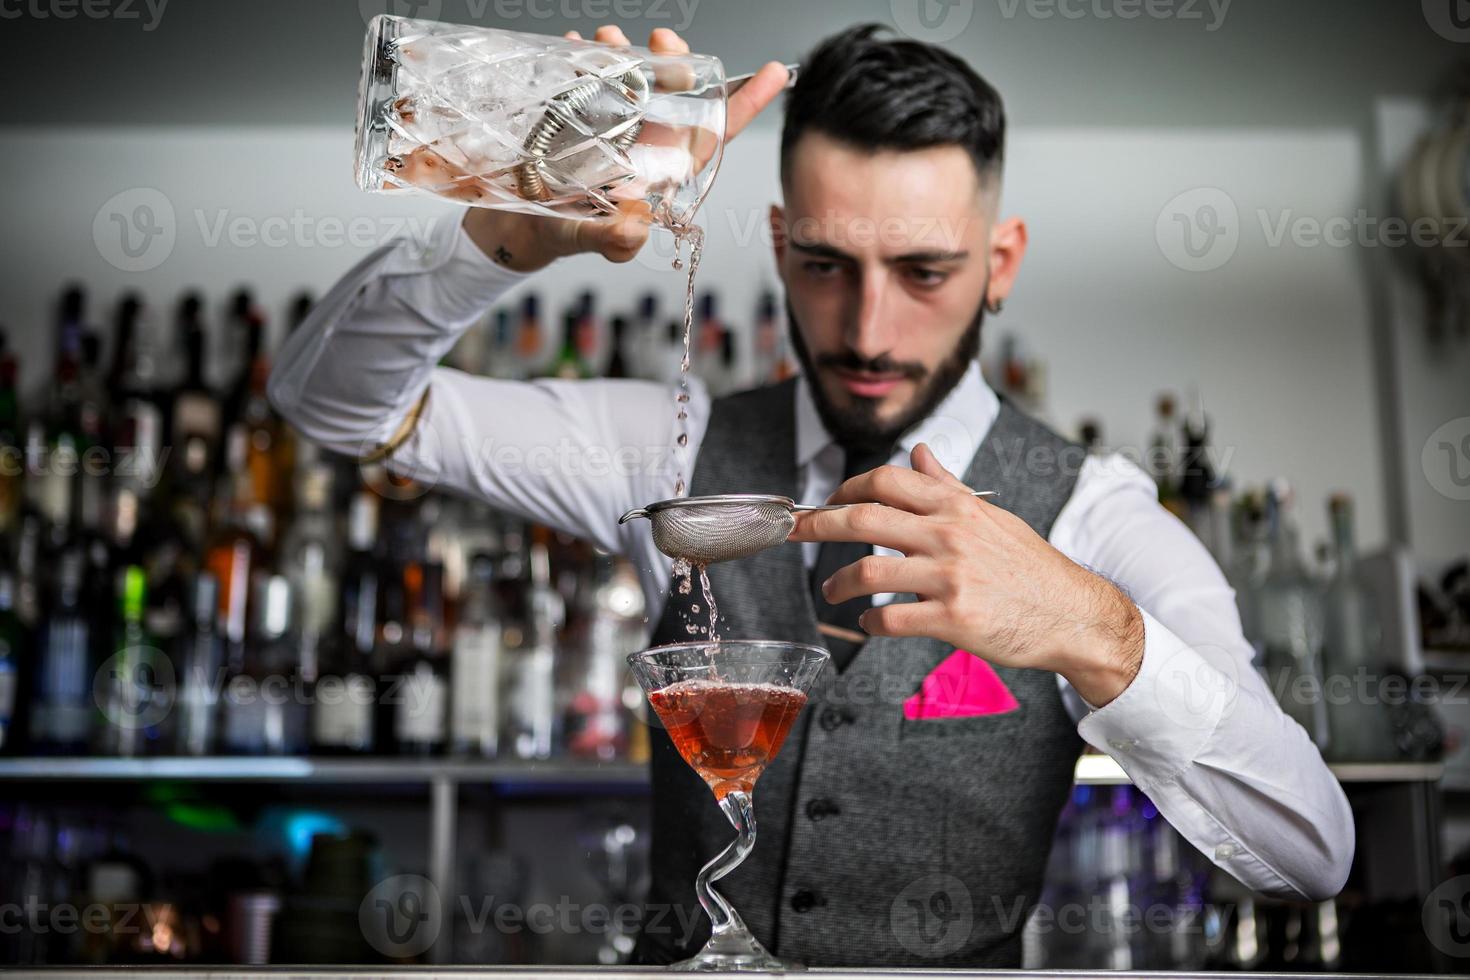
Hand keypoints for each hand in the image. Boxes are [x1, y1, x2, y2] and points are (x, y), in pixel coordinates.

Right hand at [463, 26, 789, 270]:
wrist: (513, 223)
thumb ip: (612, 237)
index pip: (708, 136)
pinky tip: (577, 43)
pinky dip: (589, 58)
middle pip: (677, 96)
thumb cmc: (558, 234)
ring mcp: (615, 127)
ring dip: (630, 53)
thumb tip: (636, 225)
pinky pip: (595, 78)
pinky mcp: (582, 114)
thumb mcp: (583, 240)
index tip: (775, 72)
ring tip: (609, 36)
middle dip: (678, 62)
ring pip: (637, 81)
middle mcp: (644, 144)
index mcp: (657, 173)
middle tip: (661, 39)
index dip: (742, 106)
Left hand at [788, 443, 1144, 705]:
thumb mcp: (992, 516)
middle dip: (817, 524)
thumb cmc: (1031, 567)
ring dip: (837, 583)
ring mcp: (950, 577)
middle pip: (862, 519)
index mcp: (956, 506)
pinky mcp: (953, 619)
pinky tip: (869, 625)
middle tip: (794, 533)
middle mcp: (950, 535)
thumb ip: (948, 486)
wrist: (1074, 615)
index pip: (886, 481)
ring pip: (868, 572)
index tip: (826, 502)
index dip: (845, 489)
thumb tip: (919, 451)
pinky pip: (891, 619)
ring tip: (832, 591)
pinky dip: (869, 624)